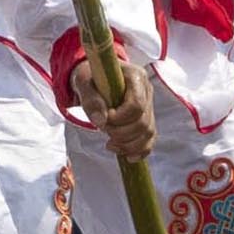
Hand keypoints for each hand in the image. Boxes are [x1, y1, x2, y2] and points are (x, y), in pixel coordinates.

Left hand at [79, 43, 159, 164]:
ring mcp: (149, 105)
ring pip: (148, 132)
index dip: (120, 118)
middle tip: (103, 131)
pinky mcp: (147, 118)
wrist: (95, 78)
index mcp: (135, 76)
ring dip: (129, 145)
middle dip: (122, 133)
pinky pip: (150, 139)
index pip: (136, 104)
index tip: (104, 119)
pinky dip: (140, 150)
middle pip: (143, 122)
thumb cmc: (90, 78)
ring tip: (110, 145)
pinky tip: (127, 156)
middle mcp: (147, 90)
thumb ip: (91, 99)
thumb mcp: (84, 83)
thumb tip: (100, 121)